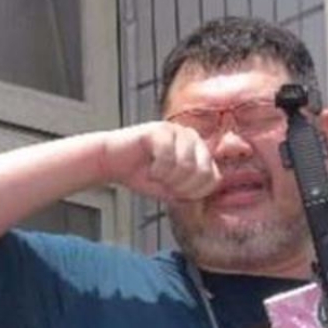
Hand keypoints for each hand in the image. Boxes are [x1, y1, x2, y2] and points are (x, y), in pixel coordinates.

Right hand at [102, 121, 220, 201]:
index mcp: (201, 152)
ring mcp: (178, 131)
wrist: (114, 164)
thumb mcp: (174, 191)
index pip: (213, 179)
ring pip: (187, 166)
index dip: (192, 193)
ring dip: (167, 178)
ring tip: (156, 172)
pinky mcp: (161, 129)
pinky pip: (168, 157)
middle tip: (163, 181)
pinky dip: (156, 169)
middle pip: (203, 173)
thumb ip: (194, 192)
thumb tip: (208, 198)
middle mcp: (193, 138)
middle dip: (181, 186)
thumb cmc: (143, 176)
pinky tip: (148, 165)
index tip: (175, 190)